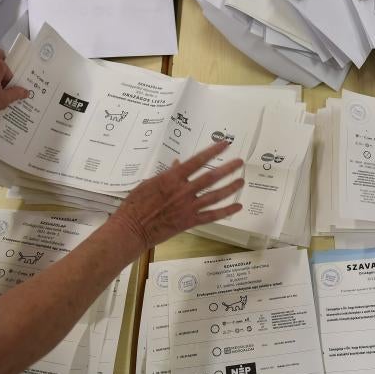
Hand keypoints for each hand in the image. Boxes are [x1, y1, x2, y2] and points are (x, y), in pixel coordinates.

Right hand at [107, 141, 243, 251]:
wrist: (132, 229)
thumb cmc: (136, 204)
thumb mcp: (149, 183)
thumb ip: (167, 174)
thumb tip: (178, 164)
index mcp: (172, 178)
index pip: (197, 161)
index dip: (213, 151)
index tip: (225, 144)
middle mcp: (184, 191)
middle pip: (211, 177)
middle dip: (227, 169)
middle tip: (240, 162)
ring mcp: (188, 207)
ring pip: (215, 196)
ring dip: (230, 188)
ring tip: (241, 181)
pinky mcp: (190, 221)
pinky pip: (212, 215)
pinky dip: (226, 211)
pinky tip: (237, 207)